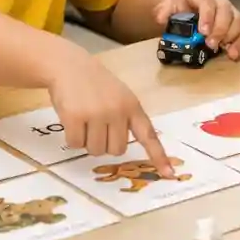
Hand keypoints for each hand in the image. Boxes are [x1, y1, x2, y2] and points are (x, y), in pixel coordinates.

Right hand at [48, 50, 173, 175]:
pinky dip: (72, 137)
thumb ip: (126, 119)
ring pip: (96, 150)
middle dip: (105, 143)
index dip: (158, 156)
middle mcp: (117, 111)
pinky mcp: (75, 117)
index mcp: (132, 107)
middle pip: (116, 150)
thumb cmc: (96, 85)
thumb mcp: (120, 97)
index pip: (148, 135)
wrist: (69, 65)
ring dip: (87, 141)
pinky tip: (72, 119)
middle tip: (97, 125)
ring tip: (84, 119)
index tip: (170, 174)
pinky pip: (75, 144)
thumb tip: (122, 149)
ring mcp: (96, 114)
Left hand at [152, 0, 239, 59]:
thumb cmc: (178, 5)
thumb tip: (161, 19)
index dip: (207, 16)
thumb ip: (164, 10)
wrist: (185, 5)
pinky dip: (239, 43)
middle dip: (220, 29)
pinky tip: (233, 55)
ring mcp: (228, 10)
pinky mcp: (234, 22)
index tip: (203, 32)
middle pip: (226, 11)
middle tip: (210, 44)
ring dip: (231, 36)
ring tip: (222, 50)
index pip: (207, 1)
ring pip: (237, 20)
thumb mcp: (167, 5)